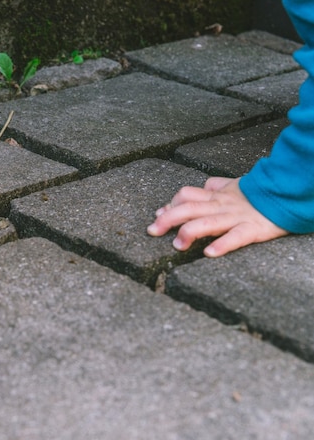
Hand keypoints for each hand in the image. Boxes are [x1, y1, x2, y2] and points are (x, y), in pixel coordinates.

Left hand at [147, 177, 287, 256]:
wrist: (288, 192)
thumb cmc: (258, 194)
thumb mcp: (233, 186)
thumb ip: (214, 187)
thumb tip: (196, 189)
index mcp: (216, 196)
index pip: (186, 196)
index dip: (170, 204)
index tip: (157, 215)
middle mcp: (222, 206)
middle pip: (188, 208)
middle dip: (167, 219)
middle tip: (152, 231)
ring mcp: (236, 217)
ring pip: (207, 222)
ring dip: (188, 233)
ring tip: (177, 245)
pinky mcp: (253, 229)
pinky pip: (236, 237)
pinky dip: (222, 244)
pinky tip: (209, 254)